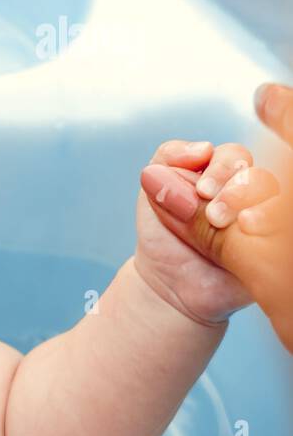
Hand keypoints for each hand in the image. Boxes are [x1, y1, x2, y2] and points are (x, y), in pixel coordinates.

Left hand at [135, 139, 280, 324]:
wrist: (170, 286)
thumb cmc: (166, 235)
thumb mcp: (155, 191)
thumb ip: (169, 160)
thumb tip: (201, 149)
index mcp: (225, 174)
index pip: (235, 155)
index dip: (221, 167)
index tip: (202, 191)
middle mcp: (254, 194)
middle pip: (262, 177)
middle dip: (238, 190)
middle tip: (215, 215)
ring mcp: (267, 222)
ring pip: (279, 202)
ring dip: (261, 210)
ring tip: (240, 225)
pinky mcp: (274, 250)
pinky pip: (283, 234)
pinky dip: (272, 228)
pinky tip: (256, 235)